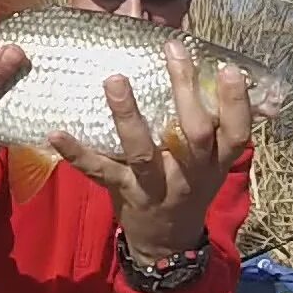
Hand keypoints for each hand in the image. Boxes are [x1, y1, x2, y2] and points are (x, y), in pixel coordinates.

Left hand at [47, 39, 252, 262]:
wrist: (167, 241)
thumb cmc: (191, 183)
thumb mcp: (212, 158)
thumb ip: (215, 116)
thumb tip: (215, 58)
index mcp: (216, 160)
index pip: (236, 131)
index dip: (236, 102)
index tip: (229, 68)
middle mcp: (190, 173)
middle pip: (194, 133)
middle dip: (185, 90)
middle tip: (174, 51)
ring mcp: (155, 184)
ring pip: (143, 152)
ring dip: (128, 115)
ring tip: (115, 79)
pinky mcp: (123, 191)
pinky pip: (99, 171)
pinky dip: (76, 154)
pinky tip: (56, 133)